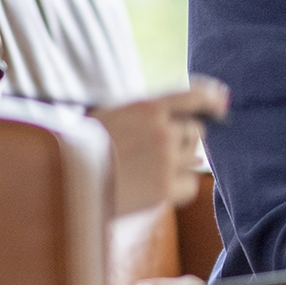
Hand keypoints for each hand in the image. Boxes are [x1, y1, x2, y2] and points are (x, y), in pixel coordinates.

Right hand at [93, 77, 229, 215]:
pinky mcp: (166, 189)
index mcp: (146, 106)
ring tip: (147, 169)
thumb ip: (150, 118)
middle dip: (185, 138)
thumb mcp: (113, 118)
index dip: (212, 98)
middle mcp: (162, 130)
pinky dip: (180, 186)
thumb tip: (198, 140)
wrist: (63, 181)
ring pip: (193, 157)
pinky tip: (154, 187)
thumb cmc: (83, 149)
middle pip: (196, 130)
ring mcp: (166, 160)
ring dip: (179, 162)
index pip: (194, 95)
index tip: (222, 105)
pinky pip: (191, 184)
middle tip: (158, 150)